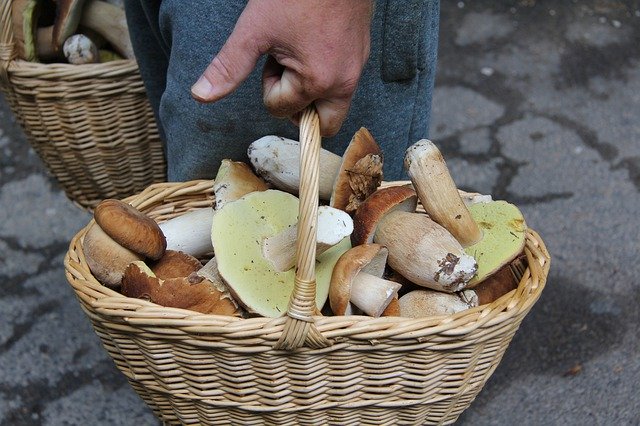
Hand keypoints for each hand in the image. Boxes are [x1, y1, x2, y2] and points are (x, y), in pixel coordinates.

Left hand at [191, 0, 373, 136]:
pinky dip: (327, 76)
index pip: (282, 109)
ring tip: (301, 56)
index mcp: (317, 81)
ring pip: (334, 105)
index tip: (273, 58)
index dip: (270, 86)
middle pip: (322, 124)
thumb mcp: (255, 30)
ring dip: (313, 92)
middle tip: (289, 74)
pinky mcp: (362, 57)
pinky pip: (344, 83)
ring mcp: (356, 70)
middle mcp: (344, 82)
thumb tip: (202, 94)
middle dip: (300, 107)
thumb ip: (229, 67)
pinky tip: (314, 48)